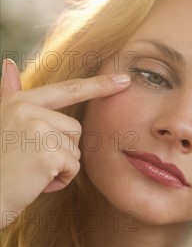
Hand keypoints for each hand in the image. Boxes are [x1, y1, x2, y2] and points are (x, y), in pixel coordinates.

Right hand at [0, 59, 130, 228]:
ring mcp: (37, 128)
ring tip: (33, 172)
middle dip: (62, 151)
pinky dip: (60, 181)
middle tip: (33, 163)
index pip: (67, 89)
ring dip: (61, 167)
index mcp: (20, 101)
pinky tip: (37, 182)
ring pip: (76, 149)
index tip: (125, 79)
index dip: (98, 85)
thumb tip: (8, 64)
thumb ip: (10, 95)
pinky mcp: (47, 152)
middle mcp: (28, 109)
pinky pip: (73, 168)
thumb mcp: (3, 122)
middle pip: (75, 129)